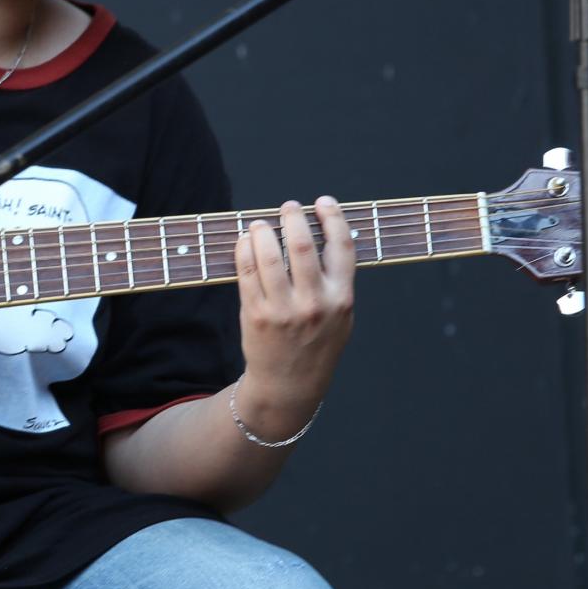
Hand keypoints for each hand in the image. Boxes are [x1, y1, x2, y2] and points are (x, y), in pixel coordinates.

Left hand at [232, 196, 355, 433]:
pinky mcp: (256, 314)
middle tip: (288, 207)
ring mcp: (283, 309)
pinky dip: (245, 250)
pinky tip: (246, 241)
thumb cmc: (317, 345)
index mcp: (342, 299)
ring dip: (264, 230)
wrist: (290, 385)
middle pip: (303, 245)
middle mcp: (314, 303)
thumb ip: (337, 282)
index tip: (323, 202)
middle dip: (293, 217)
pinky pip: (247, 272)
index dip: (333, 217)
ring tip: (261, 224)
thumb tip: (325, 236)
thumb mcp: (341, 317)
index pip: (342, 247)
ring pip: (270, 255)